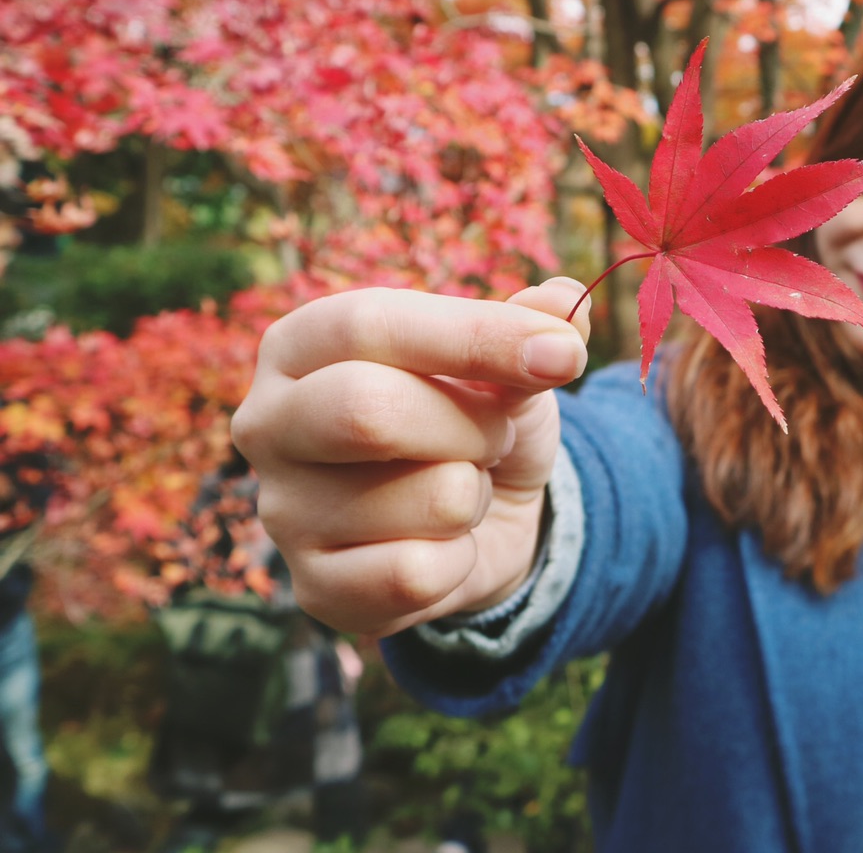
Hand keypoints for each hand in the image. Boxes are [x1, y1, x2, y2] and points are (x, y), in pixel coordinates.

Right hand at [230, 277, 590, 635]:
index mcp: (301, 344)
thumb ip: (534, 326)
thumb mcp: (506, 363)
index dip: (478, 336)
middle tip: (496, 435)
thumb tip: (567, 301)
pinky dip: (459, 560)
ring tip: (458, 487)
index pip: (370, 323)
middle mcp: (268, 423)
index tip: (564, 355)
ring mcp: (283, 511)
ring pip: (428, 498)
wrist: (477, 522)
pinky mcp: (314, 588)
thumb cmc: (474, 418)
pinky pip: (417, 575)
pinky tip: (440, 548)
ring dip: (475, 494)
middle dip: (473, 426)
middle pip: (367, 411)